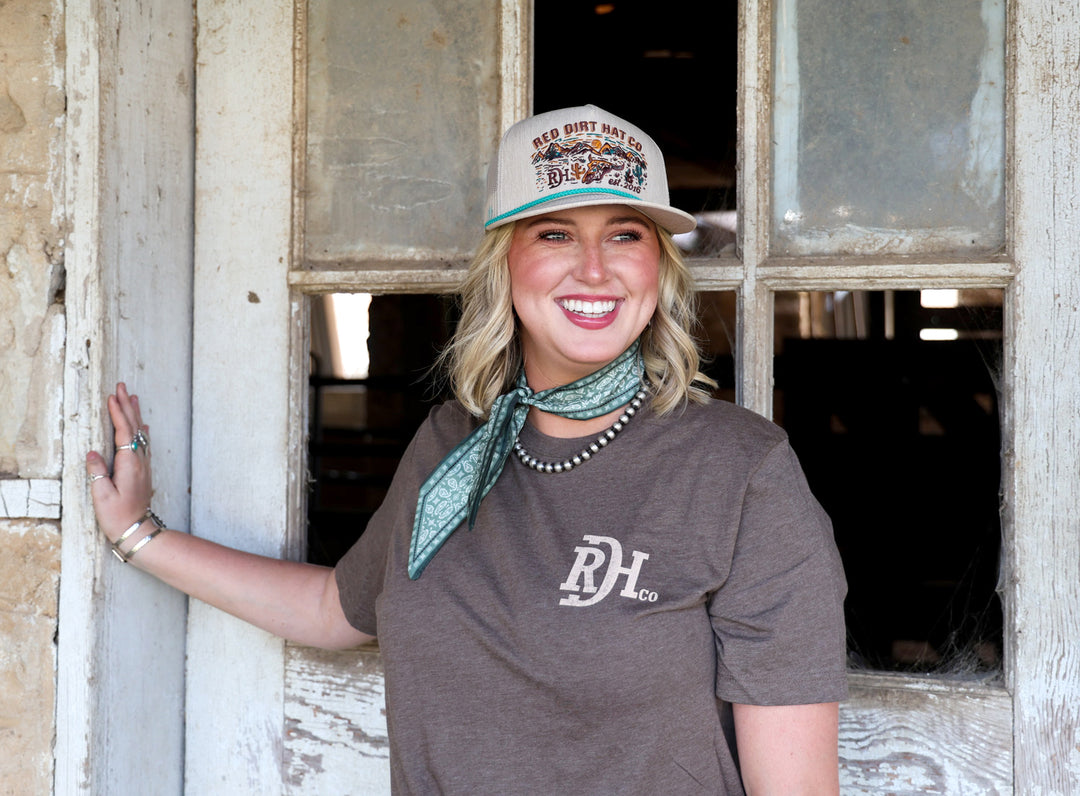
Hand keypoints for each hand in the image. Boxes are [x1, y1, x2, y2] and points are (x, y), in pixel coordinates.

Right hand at [86, 382, 155, 543]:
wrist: (138, 530)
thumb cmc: (118, 516)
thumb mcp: (102, 496)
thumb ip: (97, 473)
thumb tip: (92, 452)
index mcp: (129, 464)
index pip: (124, 432)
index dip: (118, 413)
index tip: (112, 396)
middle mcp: (140, 461)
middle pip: (134, 427)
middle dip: (126, 405)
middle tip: (122, 386)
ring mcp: (144, 465)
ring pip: (140, 433)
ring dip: (135, 414)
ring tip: (131, 397)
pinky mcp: (143, 471)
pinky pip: (143, 443)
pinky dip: (140, 430)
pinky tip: (143, 426)